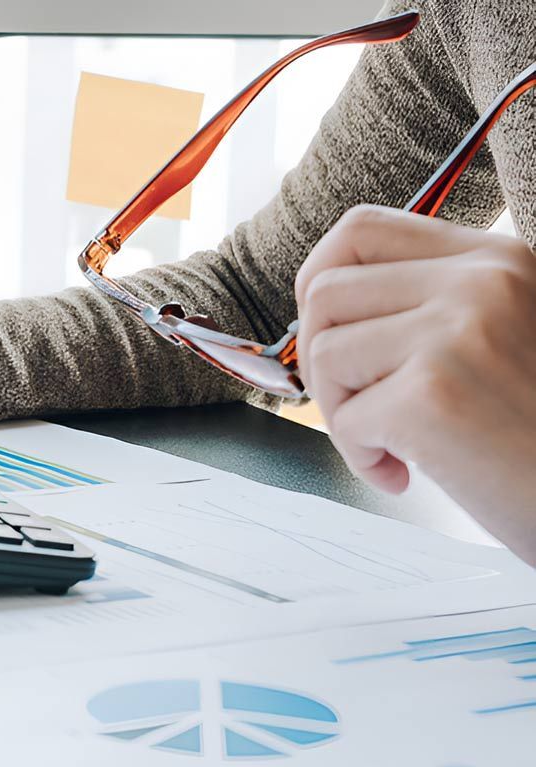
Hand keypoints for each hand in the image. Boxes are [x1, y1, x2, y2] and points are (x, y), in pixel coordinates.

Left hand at [295, 205, 535, 561]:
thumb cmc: (532, 429)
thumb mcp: (494, 335)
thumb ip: (422, 304)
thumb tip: (316, 302)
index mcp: (494, 259)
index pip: (360, 230)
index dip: (318, 278)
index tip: (325, 331)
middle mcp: (480, 282)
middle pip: (326, 292)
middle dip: (318, 359)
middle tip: (358, 405)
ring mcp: (457, 333)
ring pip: (325, 353)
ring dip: (340, 411)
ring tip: (391, 441)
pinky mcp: (432, 394)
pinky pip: (345, 419)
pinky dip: (361, 457)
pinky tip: (406, 472)